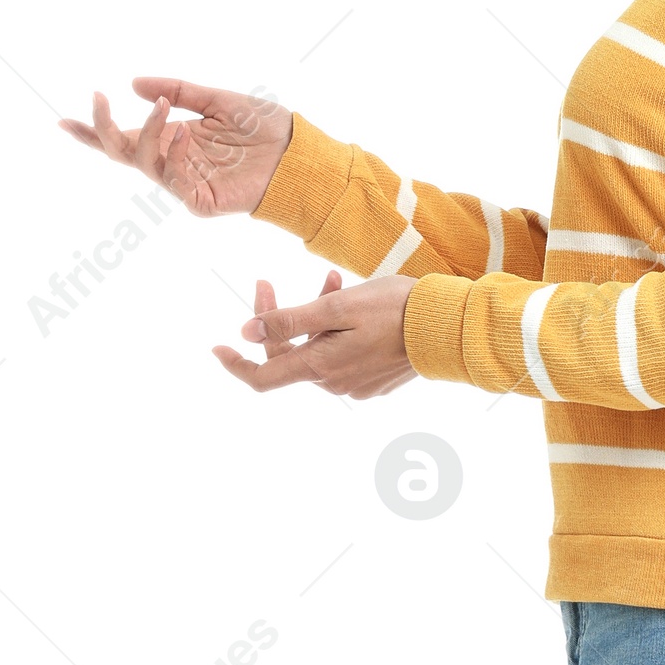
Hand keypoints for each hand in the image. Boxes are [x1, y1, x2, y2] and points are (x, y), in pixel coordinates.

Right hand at [59, 78, 291, 216]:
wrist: (297, 152)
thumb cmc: (263, 128)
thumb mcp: (216, 99)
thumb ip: (177, 91)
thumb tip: (134, 85)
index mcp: (173, 139)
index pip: (124, 139)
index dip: (93, 131)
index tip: (62, 122)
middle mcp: (173, 162)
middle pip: (121, 154)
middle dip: (102, 130)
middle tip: (98, 101)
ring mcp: (185, 184)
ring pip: (143, 163)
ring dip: (148, 131)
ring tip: (166, 109)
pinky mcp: (201, 202)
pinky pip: (173, 180)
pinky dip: (173, 154)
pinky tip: (186, 133)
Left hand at [214, 273, 417, 398]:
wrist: (447, 326)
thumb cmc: (395, 309)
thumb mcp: (336, 306)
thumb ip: (289, 320)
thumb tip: (246, 333)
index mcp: (319, 367)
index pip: (263, 377)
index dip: (236, 364)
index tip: (217, 348)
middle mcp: (334, 383)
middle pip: (288, 354)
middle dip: (275, 318)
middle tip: (264, 282)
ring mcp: (356, 384)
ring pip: (316, 350)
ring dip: (312, 317)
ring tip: (329, 281)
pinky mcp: (374, 379)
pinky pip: (341, 355)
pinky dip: (336, 329)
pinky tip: (351, 301)